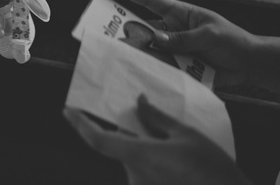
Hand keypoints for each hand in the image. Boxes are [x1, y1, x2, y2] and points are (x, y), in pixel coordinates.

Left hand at [64, 95, 250, 184]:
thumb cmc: (211, 168)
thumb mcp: (186, 134)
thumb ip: (156, 118)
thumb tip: (138, 102)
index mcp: (140, 156)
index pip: (99, 140)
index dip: (80, 125)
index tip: (68, 111)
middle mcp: (136, 176)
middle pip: (122, 147)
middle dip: (131, 131)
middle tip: (146, 114)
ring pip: (134, 159)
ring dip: (145, 147)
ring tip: (174, 143)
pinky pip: (144, 171)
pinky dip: (153, 160)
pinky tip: (176, 158)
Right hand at [106, 0, 256, 90]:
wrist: (249, 65)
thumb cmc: (232, 41)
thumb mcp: (208, 35)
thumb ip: (182, 39)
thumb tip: (155, 40)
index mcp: (181, 14)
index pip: (152, 1)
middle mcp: (174, 30)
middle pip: (144, 27)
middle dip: (126, 28)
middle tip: (105, 30)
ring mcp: (176, 50)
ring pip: (151, 50)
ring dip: (139, 53)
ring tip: (121, 56)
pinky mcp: (180, 67)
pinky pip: (163, 68)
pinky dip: (154, 71)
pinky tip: (143, 75)